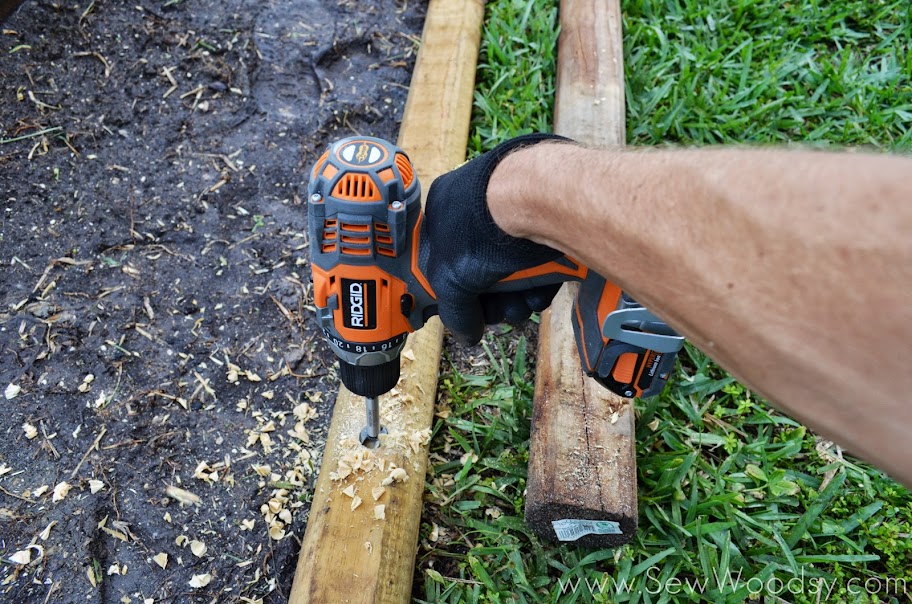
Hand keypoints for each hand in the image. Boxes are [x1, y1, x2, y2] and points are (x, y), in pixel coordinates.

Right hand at [425, 134, 571, 343]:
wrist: (540, 197)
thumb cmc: (483, 227)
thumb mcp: (450, 276)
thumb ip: (454, 310)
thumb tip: (467, 335)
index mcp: (444, 208)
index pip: (443, 258)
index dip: (457, 291)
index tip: (469, 310)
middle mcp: (477, 206)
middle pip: (481, 269)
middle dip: (494, 300)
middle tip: (502, 312)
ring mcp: (515, 211)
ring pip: (514, 269)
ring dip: (518, 298)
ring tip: (524, 305)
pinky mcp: (548, 221)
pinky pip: (540, 259)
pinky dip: (540, 282)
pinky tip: (541, 293)